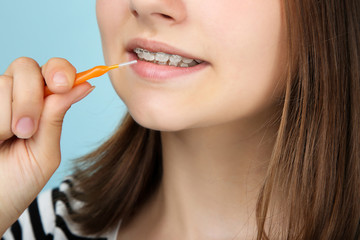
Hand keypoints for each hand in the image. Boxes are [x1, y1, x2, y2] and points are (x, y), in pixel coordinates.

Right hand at [0, 57, 92, 233]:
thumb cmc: (17, 182)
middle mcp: (16, 95)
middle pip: (26, 67)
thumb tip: (85, 85)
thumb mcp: (44, 153)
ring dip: (7, 119)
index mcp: (42, 104)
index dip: (59, 70)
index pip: (54, 71)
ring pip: (3, 83)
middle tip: (25, 132)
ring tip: (3, 141)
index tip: (62, 84)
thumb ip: (56, 119)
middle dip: (29, 99)